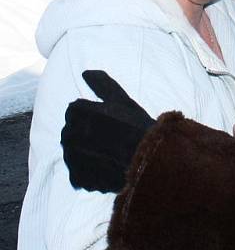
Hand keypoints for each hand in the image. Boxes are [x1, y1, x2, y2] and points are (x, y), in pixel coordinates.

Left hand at [61, 70, 154, 192]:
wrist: (150, 157)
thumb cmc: (138, 126)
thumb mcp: (122, 100)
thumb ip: (102, 84)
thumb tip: (85, 72)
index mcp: (80, 112)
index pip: (73, 110)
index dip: (88, 115)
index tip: (103, 121)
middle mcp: (72, 133)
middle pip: (70, 132)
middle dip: (83, 134)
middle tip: (106, 138)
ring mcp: (74, 157)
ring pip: (70, 152)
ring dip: (83, 152)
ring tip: (105, 154)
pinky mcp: (79, 177)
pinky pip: (76, 174)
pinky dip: (86, 172)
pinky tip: (104, 168)